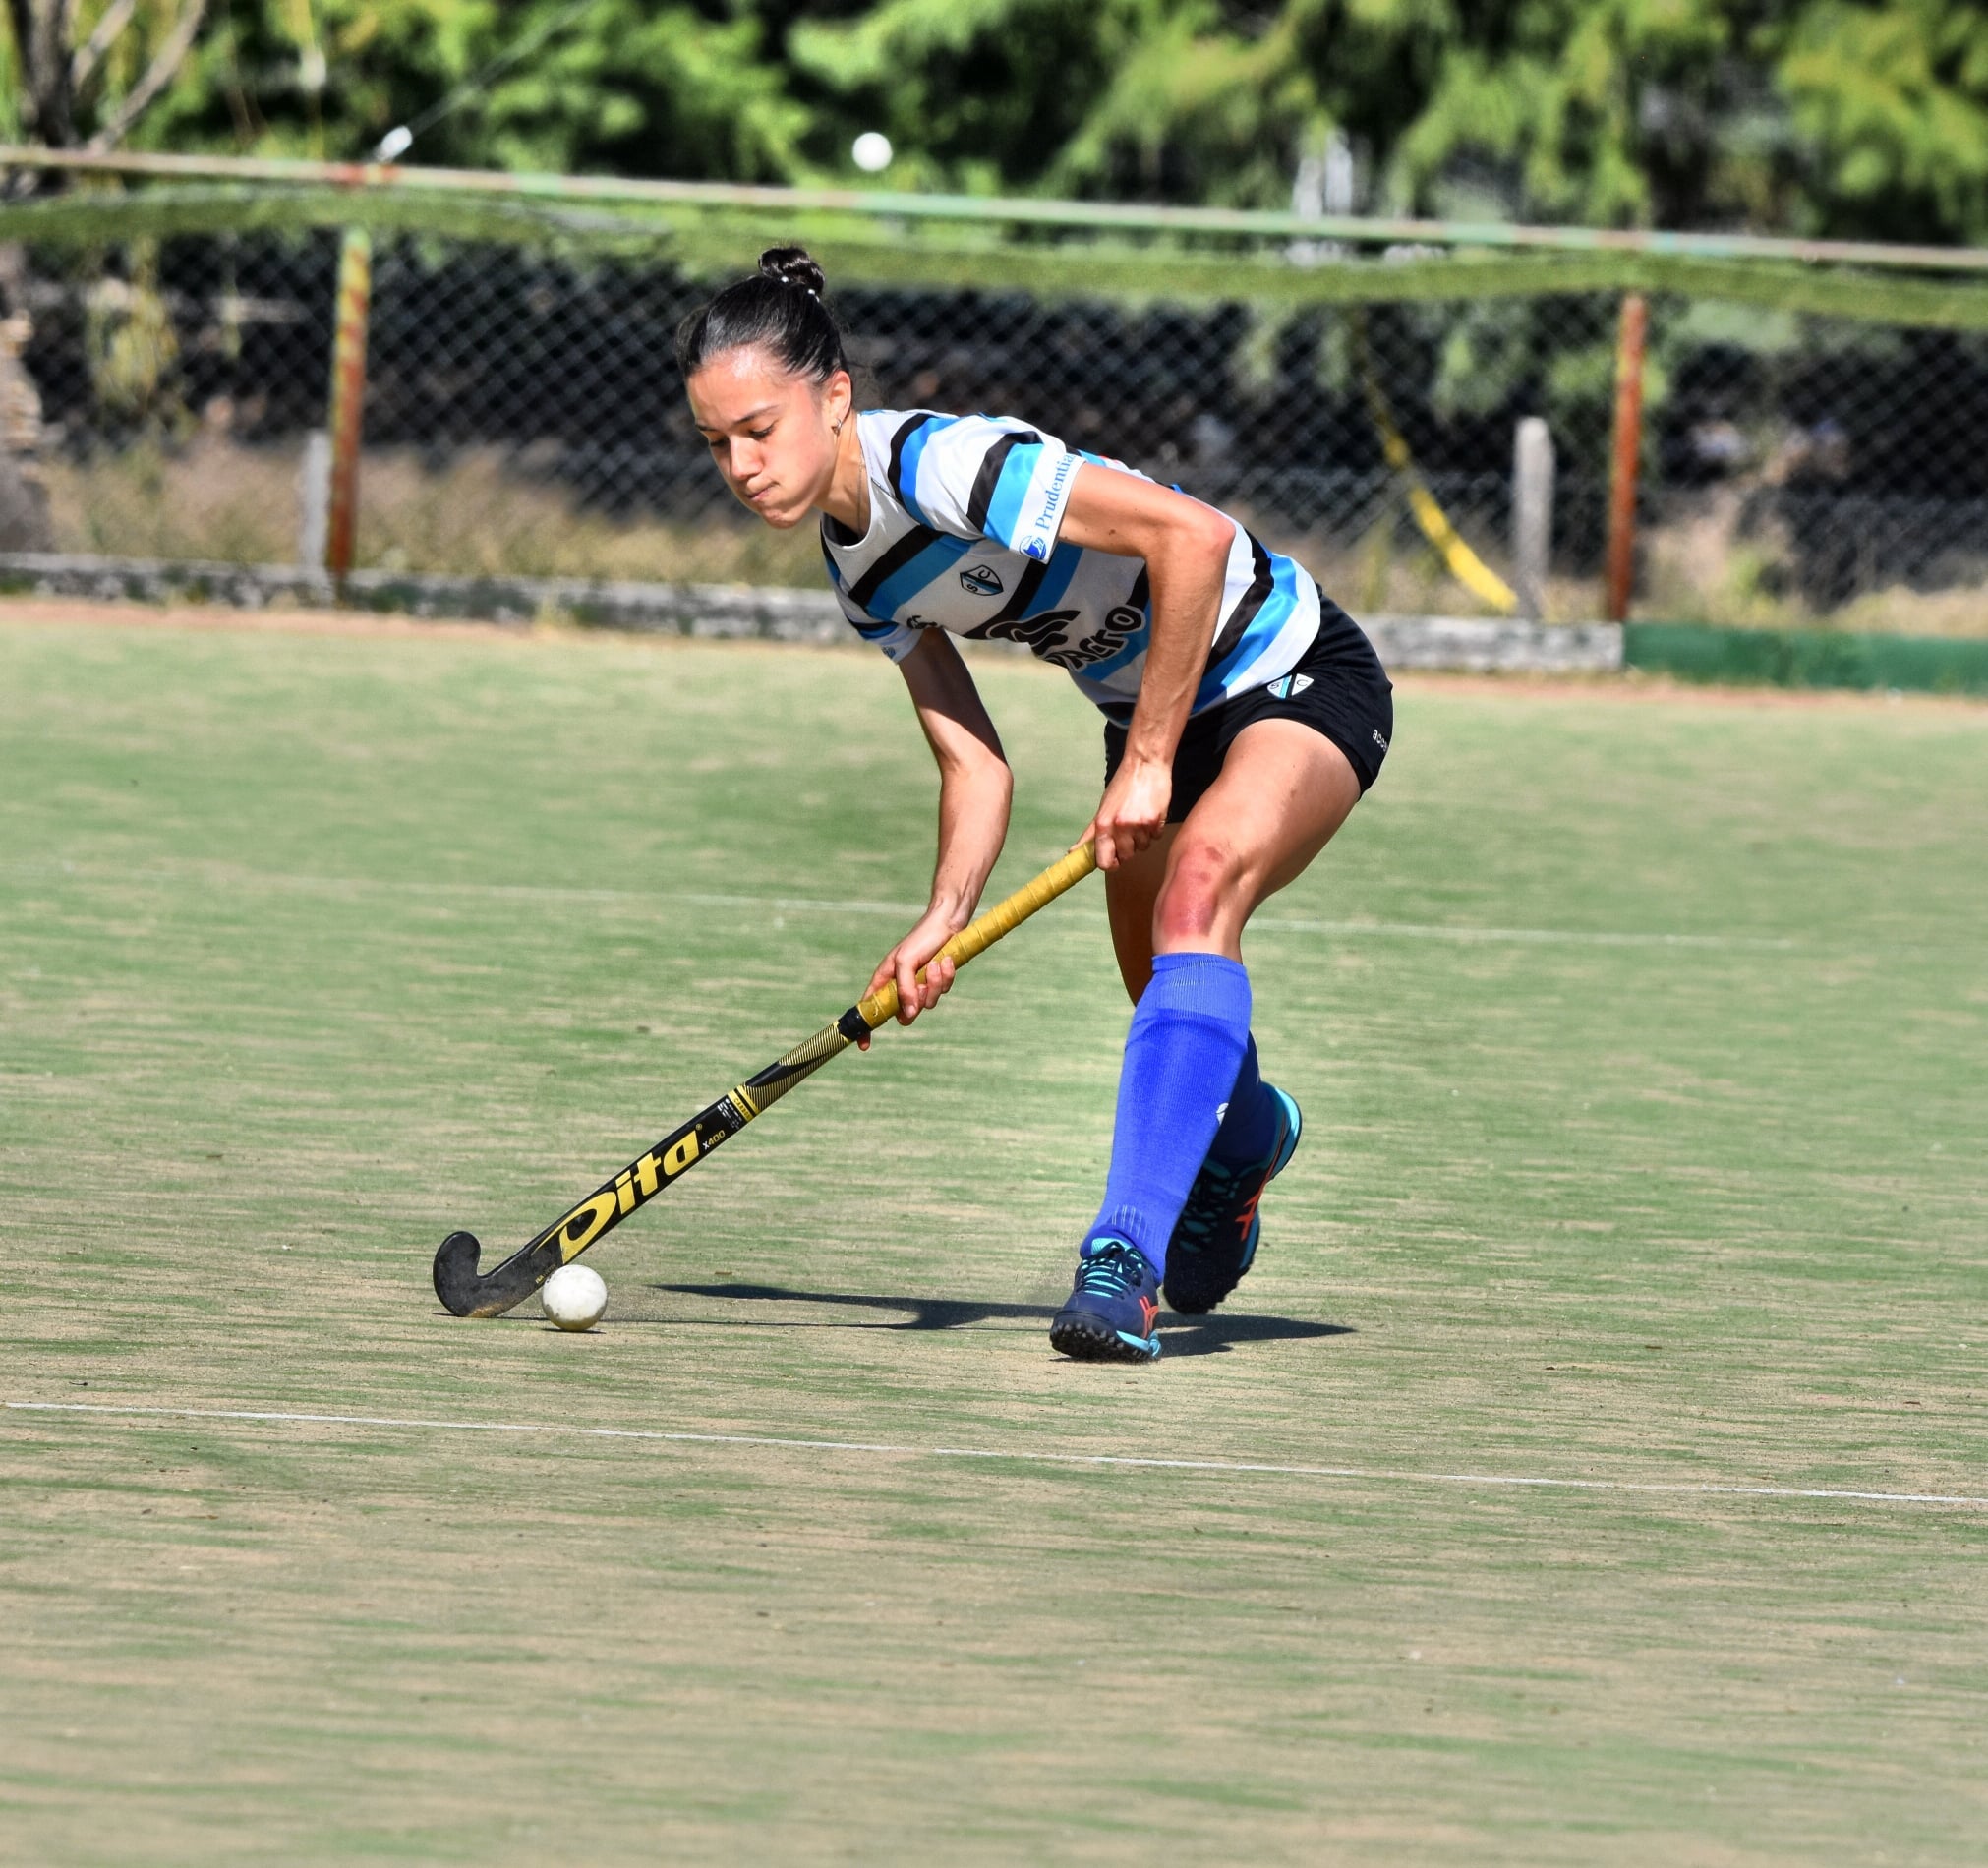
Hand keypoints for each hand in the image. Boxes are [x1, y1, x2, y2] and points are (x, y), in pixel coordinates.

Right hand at [858, 908, 961, 1049]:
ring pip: (927, 1004)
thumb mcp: (906, 962)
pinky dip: (946, 978)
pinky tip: (946, 961)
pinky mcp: (937, 981)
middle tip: (922, 983)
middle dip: (917, 1001)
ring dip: (934, 984)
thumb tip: (909, 1015)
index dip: (867, 1027)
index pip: (870, 1008)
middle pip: (905, 1014)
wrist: (947, 923)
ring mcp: (920, 985)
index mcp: (885, 980)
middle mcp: (901, 985)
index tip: (864, 1045)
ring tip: (937, 964)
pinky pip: (941, 991)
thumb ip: (905, 989)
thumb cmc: (922, 938)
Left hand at [1085, 754, 1171, 870]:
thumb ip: (1090, 833)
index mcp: (1103, 824)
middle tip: (1128, 830)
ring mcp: (1139, 825)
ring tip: (1139, 818)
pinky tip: (1149, 814)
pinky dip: (1153, 830)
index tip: (1114, 860)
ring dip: (1142, 838)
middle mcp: (1120, 826)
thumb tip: (1073, 851)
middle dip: (1128, 848)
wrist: (1145, 764)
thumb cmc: (1123, 785)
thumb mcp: (1103, 808)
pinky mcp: (1156, 821)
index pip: (1104, 861)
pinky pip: (1155, 837)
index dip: (1110, 864)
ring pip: (1143, 847)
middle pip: (1126, 856)